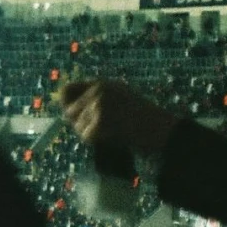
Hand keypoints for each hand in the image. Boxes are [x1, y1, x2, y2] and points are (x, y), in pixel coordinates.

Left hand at [59, 80, 182, 158]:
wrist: (160, 129)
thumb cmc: (143, 118)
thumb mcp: (120, 98)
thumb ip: (96, 99)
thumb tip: (68, 110)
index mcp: (102, 84)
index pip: (67, 90)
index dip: (65, 104)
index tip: (69, 114)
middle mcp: (98, 91)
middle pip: (70, 112)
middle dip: (79, 124)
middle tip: (98, 130)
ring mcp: (99, 105)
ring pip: (78, 127)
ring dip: (91, 134)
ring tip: (112, 132)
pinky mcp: (101, 121)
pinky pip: (87, 136)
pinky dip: (96, 141)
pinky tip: (112, 138)